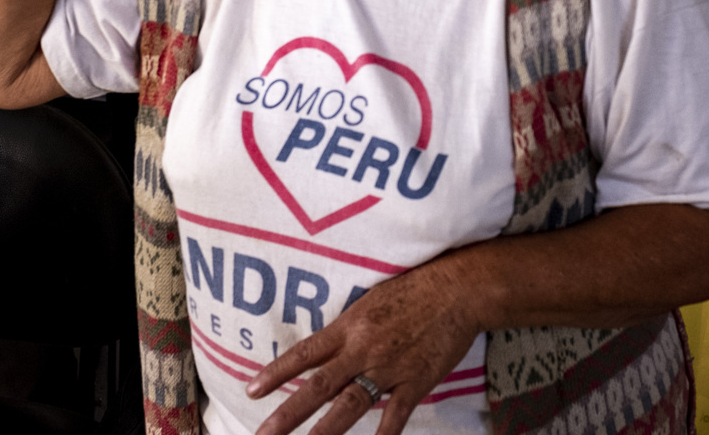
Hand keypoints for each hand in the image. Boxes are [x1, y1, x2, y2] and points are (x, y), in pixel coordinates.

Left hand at [246, 257, 481, 434]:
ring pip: (350, 405)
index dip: (276, 373)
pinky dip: (383, 434)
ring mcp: (389, 367)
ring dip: (324, 431)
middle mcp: (363, 349)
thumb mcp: (372, 300)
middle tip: (263, 434)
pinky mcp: (416, 380)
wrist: (457, 289)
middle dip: (288, 414)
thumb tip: (326, 351)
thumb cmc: (415, 289)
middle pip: (319, 386)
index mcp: (350, 326)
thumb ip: (349, 329)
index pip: (305, 354)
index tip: (251, 391)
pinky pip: (396, 413)